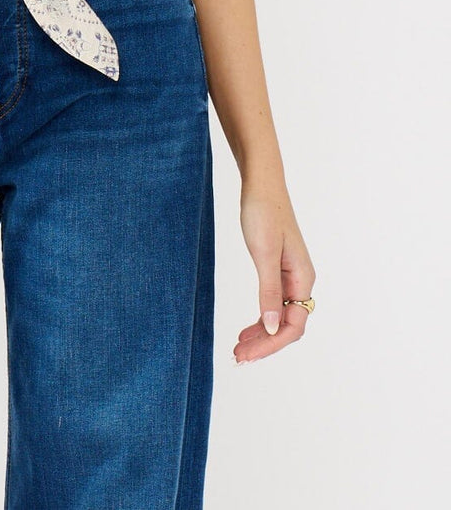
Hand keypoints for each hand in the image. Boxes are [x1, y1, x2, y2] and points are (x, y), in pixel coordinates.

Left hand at [234, 181, 315, 364]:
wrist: (261, 184)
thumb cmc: (263, 212)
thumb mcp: (263, 252)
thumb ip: (268, 290)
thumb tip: (270, 326)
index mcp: (303, 278)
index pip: (292, 326)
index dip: (270, 344)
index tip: (246, 354)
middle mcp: (301, 280)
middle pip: (287, 325)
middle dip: (264, 344)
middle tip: (237, 357)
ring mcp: (291, 275)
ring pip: (280, 316)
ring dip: (262, 334)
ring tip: (239, 347)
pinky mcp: (279, 268)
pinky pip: (274, 302)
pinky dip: (261, 317)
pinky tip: (249, 327)